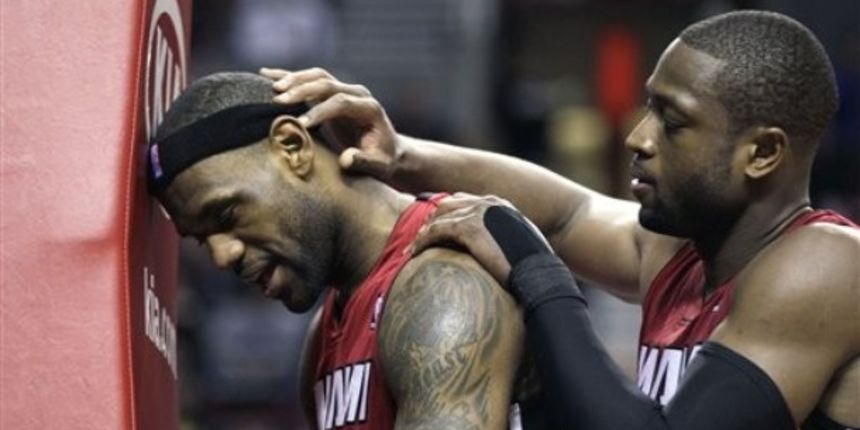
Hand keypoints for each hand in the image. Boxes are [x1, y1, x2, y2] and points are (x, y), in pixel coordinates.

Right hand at [260, 67, 401, 179]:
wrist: (388, 149)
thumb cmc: (383, 160)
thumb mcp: (380, 165)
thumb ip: (364, 162)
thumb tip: (346, 159)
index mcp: (370, 108)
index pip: (342, 102)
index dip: (321, 111)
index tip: (301, 123)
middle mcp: (358, 93)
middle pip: (327, 84)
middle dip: (302, 91)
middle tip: (279, 101)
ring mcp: (345, 89)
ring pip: (317, 76)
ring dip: (294, 80)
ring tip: (272, 89)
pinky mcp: (333, 92)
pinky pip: (309, 80)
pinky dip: (288, 76)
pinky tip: (266, 75)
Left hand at [412, 193, 552, 285]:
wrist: (539, 273)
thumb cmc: (534, 268)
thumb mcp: (519, 245)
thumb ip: (503, 240)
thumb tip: (497, 255)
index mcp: (500, 205)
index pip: (464, 202)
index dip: (448, 215)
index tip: (435, 229)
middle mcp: (488, 203)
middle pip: (448, 204)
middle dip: (432, 220)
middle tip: (420, 239)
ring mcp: (478, 212)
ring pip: (438, 217)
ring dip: (423, 233)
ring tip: (413, 249)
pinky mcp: (469, 228)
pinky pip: (436, 231)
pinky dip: (422, 242)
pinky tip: (413, 254)